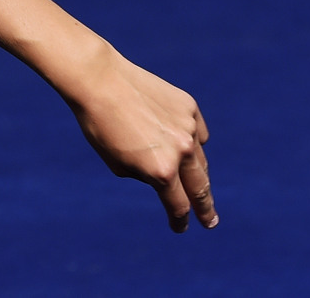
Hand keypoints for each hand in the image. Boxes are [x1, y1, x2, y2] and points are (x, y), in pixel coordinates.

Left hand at [67, 53, 216, 232]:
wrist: (99, 80)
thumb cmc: (100, 125)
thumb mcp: (117, 162)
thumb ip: (145, 175)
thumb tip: (165, 177)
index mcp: (161, 171)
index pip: (177, 205)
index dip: (179, 220)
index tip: (180, 227)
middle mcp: (181, 151)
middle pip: (200, 188)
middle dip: (205, 208)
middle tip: (210, 222)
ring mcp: (189, 128)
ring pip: (201, 160)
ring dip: (198, 174)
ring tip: (196, 183)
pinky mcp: (189, 107)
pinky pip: (197, 132)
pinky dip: (193, 141)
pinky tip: (186, 144)